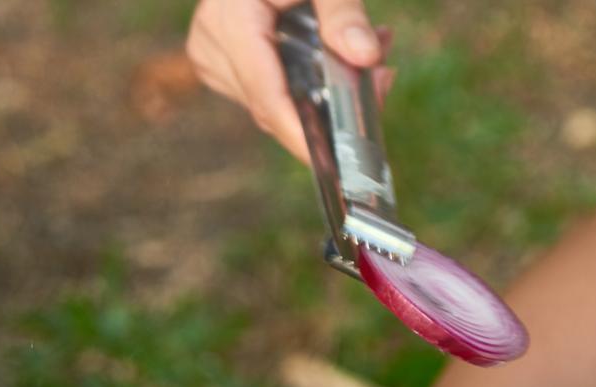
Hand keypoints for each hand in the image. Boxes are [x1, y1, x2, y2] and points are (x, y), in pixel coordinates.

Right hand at [186, 0, 388, 160]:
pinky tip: (338, 56)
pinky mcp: (220, 62)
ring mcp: (211, 57)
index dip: (302, 134)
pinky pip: (268, 90)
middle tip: (383, 78)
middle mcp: (211, 45)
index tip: (337, 163)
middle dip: (331, 105)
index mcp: (230, 20)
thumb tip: (367, 57)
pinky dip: (306, 81)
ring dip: (324, 90)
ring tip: (370, 53)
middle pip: (274, 104)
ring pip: (273, 102)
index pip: (267, 96)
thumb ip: (342, 13)